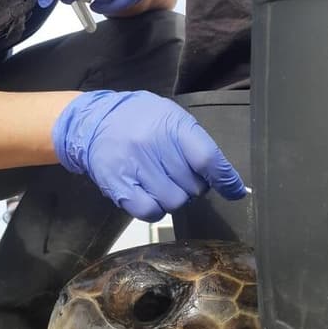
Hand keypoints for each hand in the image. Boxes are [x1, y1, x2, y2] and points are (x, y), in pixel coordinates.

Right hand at [52, 90, 246, 221]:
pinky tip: (150, 195)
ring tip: (162, 182)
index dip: (226, 179)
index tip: (235, 191)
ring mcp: (135, 167)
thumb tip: (222, 174)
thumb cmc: (137, 118)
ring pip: (175, 202)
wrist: (92, 121)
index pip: (208, 158)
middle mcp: (153, 146)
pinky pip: (150, 212)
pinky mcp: (118, 186)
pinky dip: (155, 208)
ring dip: (175, 197)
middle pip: (194, 186)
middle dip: (194, 185)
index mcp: (171, 125)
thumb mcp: (168, 116)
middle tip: (180, 175)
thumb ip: (194, 142)